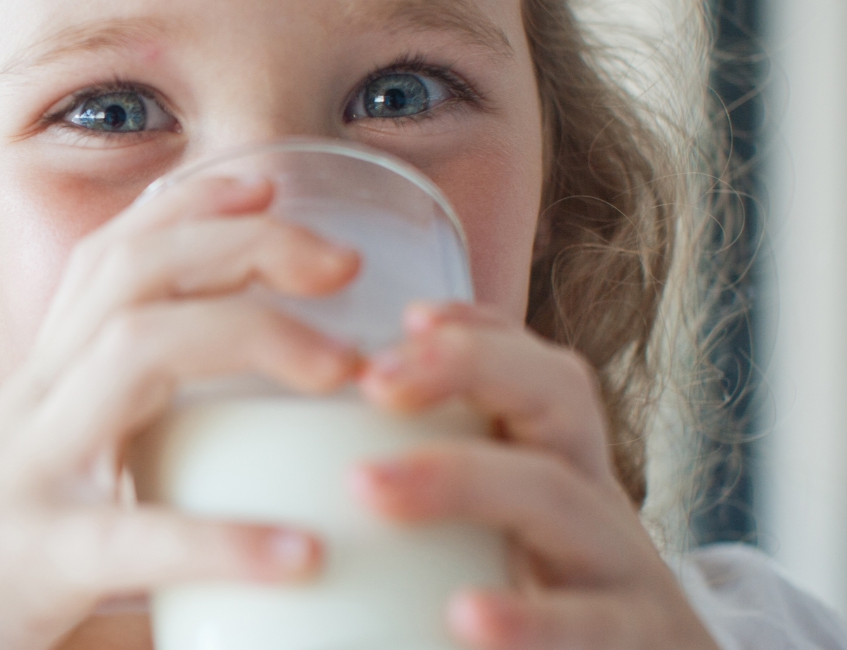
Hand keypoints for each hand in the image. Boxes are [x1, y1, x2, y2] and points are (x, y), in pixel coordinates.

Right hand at [0, 177, 359, 649]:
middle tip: (345, 262)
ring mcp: (28, 476)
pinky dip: (221, 539)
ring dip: (248, 336)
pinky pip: (131, 537)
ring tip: (342, 370)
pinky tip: (300, 553)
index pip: (108, 258)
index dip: (189, 202)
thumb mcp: (39, 498)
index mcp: (39, 391)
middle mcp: (32, 410)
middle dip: (241, 242)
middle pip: (131, 273)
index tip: (271, 182)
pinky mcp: (31, 560)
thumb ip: (127, 483)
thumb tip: (257, 521)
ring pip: (133, 352)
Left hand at [355, 303, 720, 649]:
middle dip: (465, 370)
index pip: (533, 370)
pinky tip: (465, 616)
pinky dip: (528, 619)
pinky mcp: (634, 636)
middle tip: (373, 381)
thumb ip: (446, 487)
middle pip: (555, 398)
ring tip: (369, 484)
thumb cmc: (555, 601)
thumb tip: (327, 470)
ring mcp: (620, 566)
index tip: (409, 318)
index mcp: (560, 464)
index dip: (478, 334)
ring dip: (460, 480)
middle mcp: (595, 498)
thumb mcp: (507, 532)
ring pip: (557, 499)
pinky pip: (586, 623)